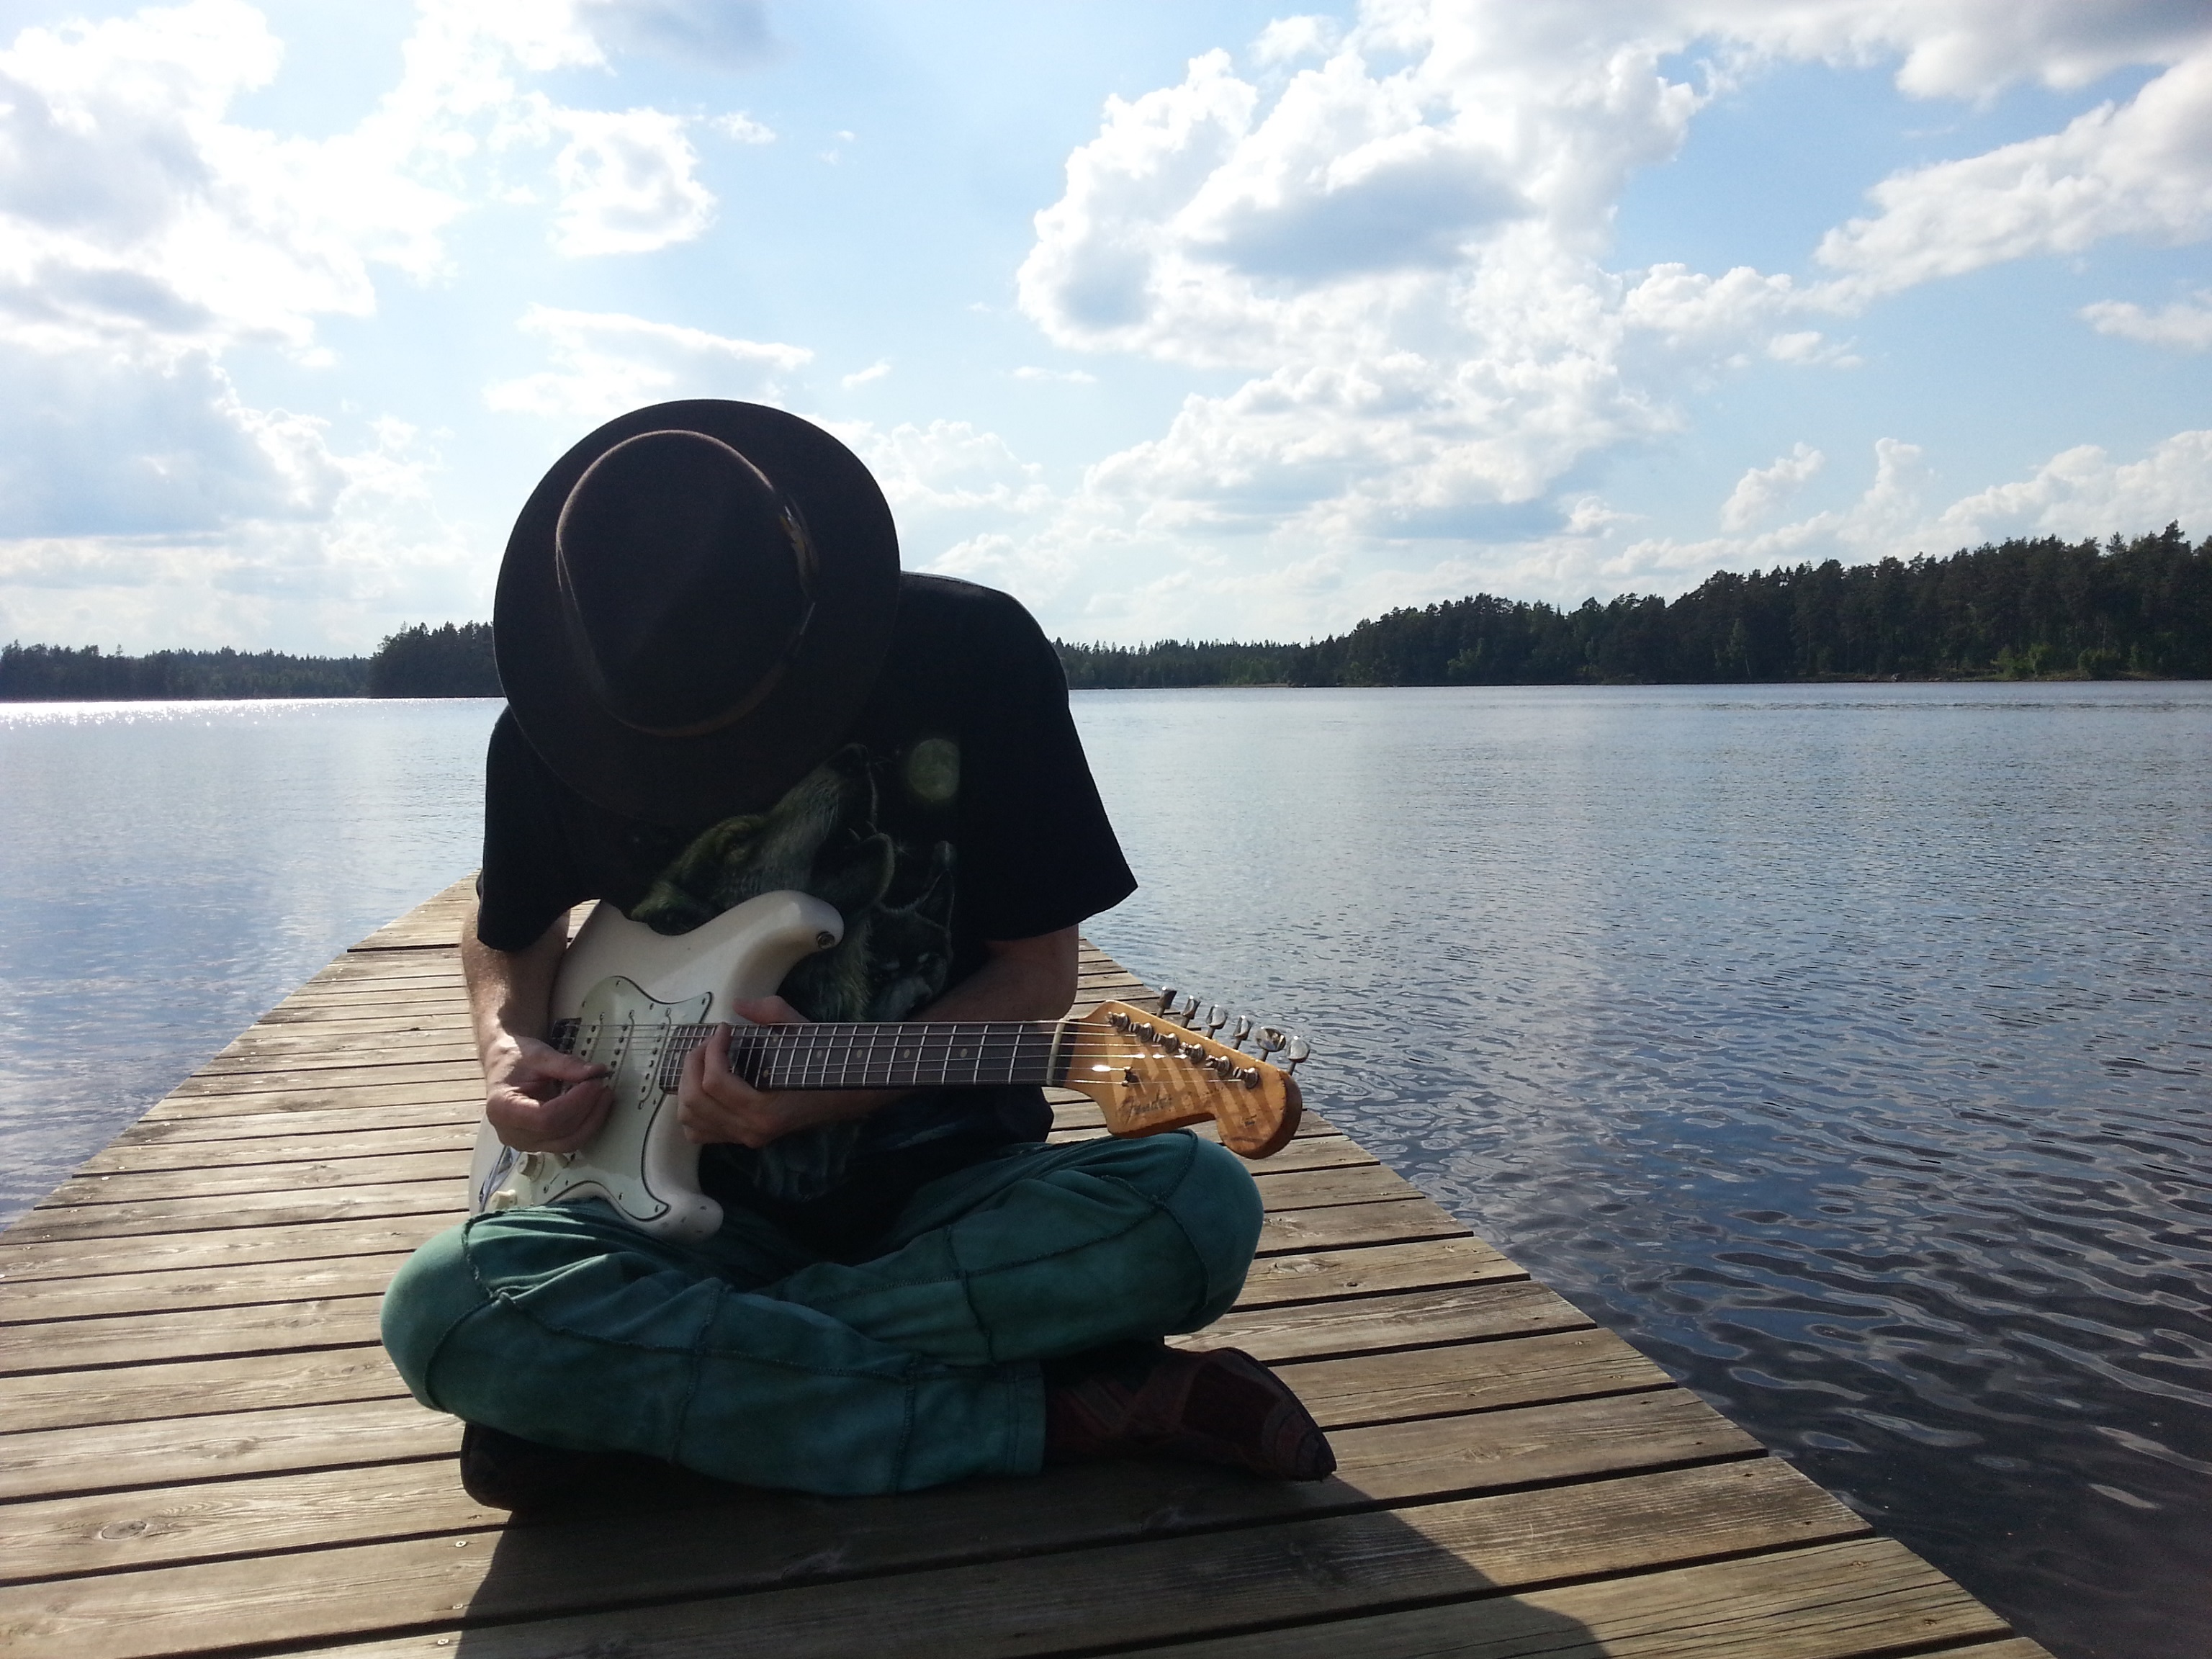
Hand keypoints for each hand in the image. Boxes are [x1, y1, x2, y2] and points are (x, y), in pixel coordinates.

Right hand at [483, 1031, 610, 1153]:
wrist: (504, 1066)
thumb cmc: (514, 1060)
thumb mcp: (538, 1054)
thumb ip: (566, 1065)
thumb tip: (596, 1072)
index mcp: (502, 1109)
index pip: (545, 1118)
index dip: (575, 1103)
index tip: (593, 1083)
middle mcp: (510, 1132)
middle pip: (559, 1132)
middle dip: (587, 1110)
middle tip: (602, 1085)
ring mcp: (525, 1142)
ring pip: (568, 1142)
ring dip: (592, 1120)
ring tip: (603, 1095)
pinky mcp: (539, 1143)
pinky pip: (568, 1141)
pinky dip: (586, 1125)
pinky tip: (595, 1106)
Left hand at [678, 997, 892, 1148]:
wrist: (843, 1097)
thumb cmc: (823, 1063)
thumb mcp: (802, 1031)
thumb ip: (771, 1012)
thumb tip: (738, 1004)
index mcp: (765, 1109)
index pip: (715, 1082)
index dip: (711, 1049)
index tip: (723, 1029)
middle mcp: (751, 1130)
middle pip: (695, 1099)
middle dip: (694, 1063)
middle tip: (710, 1041)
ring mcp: (745, 1137)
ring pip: (690, 1118)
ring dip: (687, 1084)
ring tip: (703, 1060)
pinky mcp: (741, 1138)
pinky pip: (697, 1132)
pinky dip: (691, 1109)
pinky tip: (703, 1086)